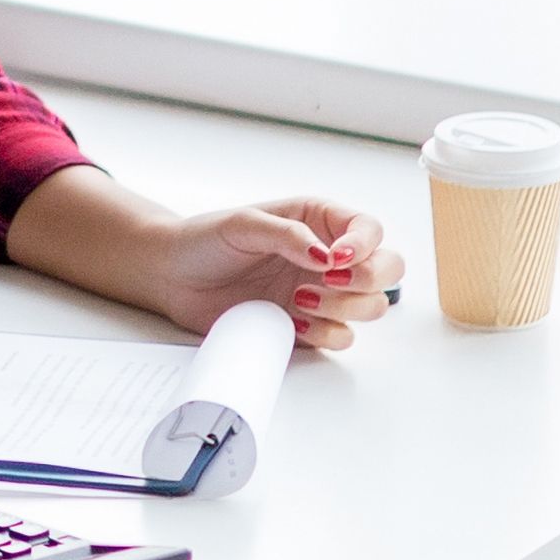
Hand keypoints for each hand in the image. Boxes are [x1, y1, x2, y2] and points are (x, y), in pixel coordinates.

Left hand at [6, 167, 394, 356]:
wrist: (172, 277)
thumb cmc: (203, 239)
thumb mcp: (242, 224)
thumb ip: (287, 235)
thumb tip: (327, 256)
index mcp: (318, 222)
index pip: (370, 230)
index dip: (366, 245)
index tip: (337, 258)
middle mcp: (328, 258)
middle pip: (387, 269)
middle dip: (370, 279)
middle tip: (329, 281)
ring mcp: (322, 294)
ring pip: (371, 307)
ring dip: (346, 307)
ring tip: (300, 299)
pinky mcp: (309, 327)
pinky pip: (342, 337)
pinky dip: (327, 334)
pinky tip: (293, 321)